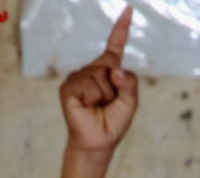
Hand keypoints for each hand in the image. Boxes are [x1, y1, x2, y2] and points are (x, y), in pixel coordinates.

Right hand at [61, 6, 138, 156]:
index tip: (129, 10)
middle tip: (108, 103)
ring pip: (101, 76)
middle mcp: (92, 70)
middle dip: (116, 87)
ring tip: (98, 106)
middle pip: (111, 64)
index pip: (115, 45)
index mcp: (108, 71)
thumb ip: (129, 82)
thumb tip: (114, 69)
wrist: (99, 142)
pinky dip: (94, 98)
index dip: (122, 28)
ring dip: (105, 95)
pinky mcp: (68, 87)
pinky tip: (87, 106)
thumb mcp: (131, 102)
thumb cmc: (112, 122)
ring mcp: (78, 77)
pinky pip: (89, 85)